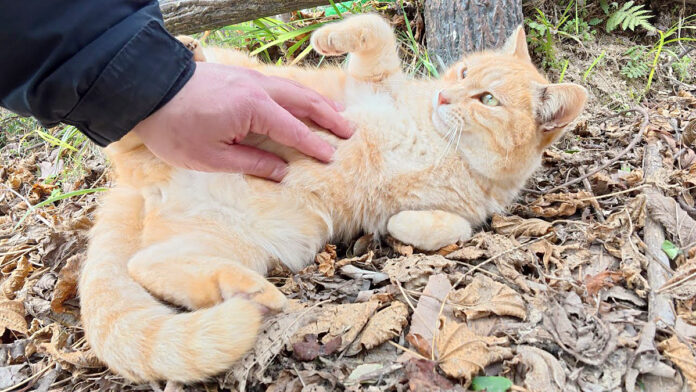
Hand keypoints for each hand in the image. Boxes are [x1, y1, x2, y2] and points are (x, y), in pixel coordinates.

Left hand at [132, 62, 351, 180]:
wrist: (146, 90)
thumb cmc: (175, 128)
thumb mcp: (212, 157)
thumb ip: (252, 162)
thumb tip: (282, 172)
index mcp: (253, 109)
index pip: (293, 131)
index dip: (314, 145)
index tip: (332, 157)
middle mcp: (257, 89)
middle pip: (303, 102)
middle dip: (328, 117)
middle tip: (350, 130)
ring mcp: (249, 79)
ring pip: (293, 89)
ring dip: (317, 102)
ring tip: (337, 112)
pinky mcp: (240, 76)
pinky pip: (279, 85)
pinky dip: (297, 93)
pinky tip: (302, 100)